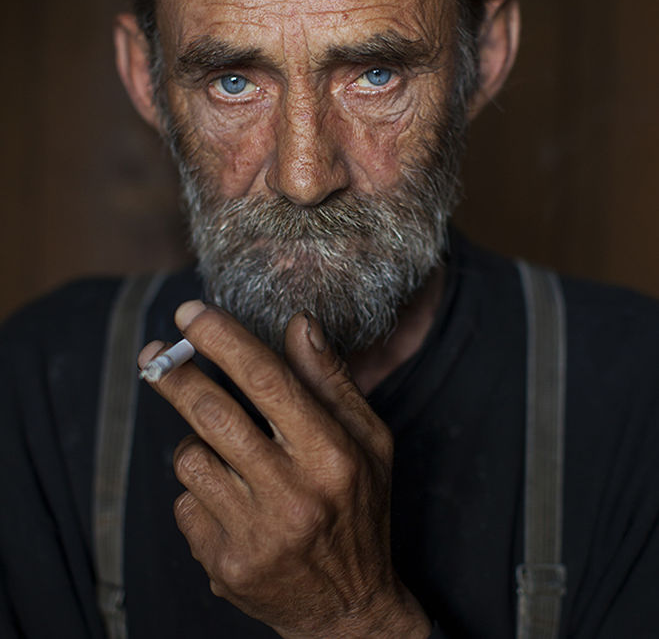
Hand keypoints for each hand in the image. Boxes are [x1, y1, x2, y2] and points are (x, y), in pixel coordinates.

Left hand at [138, 302, 430, 638]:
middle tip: (154, 353)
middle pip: (214, 415)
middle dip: (176, 375)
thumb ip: (331, 380)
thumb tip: (299, 322)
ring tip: (220, 448)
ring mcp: (256, 535)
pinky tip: (227, 499)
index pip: (268, 381)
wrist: (347, 610)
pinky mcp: (226, 565)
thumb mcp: (368, 441)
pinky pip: (185, 504)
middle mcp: (294, 496)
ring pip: (190, 459)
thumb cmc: (359, 508)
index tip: (190, 312)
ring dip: (194, 441)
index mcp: (333, 456)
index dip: (224, 339)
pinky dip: (197, 490)